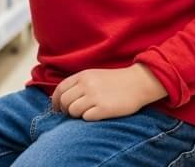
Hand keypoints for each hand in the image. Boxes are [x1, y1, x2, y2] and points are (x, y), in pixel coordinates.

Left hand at [51, 65, 166, 121]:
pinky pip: (86, 118)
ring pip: (73, 111)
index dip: (55, 101)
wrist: (139, 82)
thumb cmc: (116, 81)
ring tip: (88, 112)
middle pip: (64, 102)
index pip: (60, 89)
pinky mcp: (104, 109)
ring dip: (77, 115)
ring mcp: (95, 97)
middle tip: (74, 114)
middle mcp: (87, 85)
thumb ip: (79, 84)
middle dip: (66, 110)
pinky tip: (97, 114)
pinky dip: (89, 118)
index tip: (57, 109)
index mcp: (83, 76)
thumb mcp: (95, 76)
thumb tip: (62, 99)